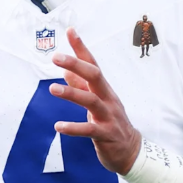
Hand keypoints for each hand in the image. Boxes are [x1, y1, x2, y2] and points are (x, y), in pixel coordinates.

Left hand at [50, 28, 141, 174]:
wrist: (130, 151)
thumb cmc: (110, 124)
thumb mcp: (96, 103)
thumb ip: (81, 87)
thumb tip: (66, 70)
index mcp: (103, 89)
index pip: (92, 64)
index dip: (81, 48)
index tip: (70, 31)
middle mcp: (108, 98)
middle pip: (94, 76)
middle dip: (76, 64)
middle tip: (56, 57)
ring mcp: (109, 116)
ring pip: (91, 101)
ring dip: (71, 93)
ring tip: (52, 88)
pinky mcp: (106, 134)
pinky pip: (89, 130)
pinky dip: (73, 128)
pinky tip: (58, 127)